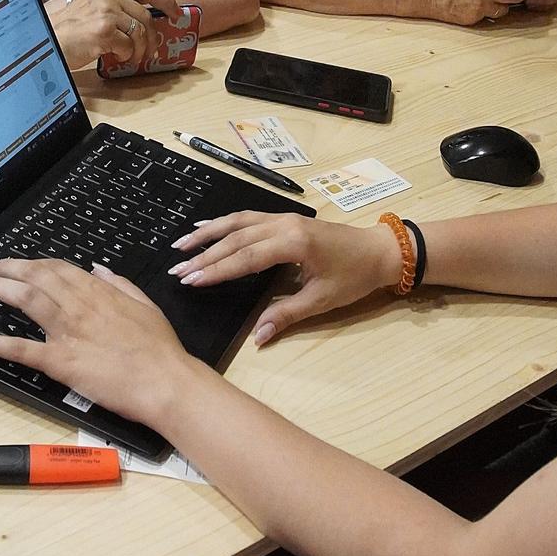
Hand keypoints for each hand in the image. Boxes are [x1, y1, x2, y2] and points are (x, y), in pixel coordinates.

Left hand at [0, 259, 196, 431]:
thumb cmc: (160, 348)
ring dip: (0, 290)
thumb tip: (98, 269)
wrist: (165, 381)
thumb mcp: (144, 304)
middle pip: (36, 278)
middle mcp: (79, 306)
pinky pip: (22, 349)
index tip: (18, 262)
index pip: (58, 268)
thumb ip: (119, 284)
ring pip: (26, 300)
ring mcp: (67, 332)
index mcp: (99, 291)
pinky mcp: (59, 362)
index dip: (34, 263)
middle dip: (9, 269)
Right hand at [53, 0, 181, 69]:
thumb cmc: (73, 26)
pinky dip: (124, 56)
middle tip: (152, 51)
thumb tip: (149, 20)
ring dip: (140, 51)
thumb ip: (120, 5)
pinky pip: (128, 46)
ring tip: (132, 58)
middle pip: (146, 17)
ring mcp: (106, 11)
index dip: (168, 2)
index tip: (176, 14)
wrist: (50, 38)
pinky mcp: (103, 30)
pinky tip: (114, 56)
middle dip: (153, 38)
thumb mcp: (96, 3)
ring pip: (140, 33)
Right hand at [168, 211, 401, 343]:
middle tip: (177, 270)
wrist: (379, 251)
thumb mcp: (322, 300)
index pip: (245, 257)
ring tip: (182, 245)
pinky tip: (208, 229)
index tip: (191, 280)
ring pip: (238, 223)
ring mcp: (284, 218)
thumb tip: (258, 337)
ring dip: (209, 234)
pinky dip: (226, 223)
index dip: (216, 270)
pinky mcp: (285, 219)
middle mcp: (284, 225)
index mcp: (293, 243)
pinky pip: (248, 218)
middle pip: (236, 239)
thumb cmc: (354, 276)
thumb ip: (286, 315)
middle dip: (204, 255)